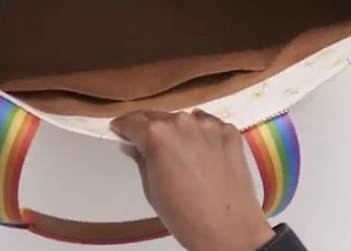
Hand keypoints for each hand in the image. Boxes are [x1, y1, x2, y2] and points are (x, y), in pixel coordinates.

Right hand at [111, 110, 274, 250]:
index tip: (120, 131)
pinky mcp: (230, 131)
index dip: (123, 126)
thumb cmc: (183, 216)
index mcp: (157, 135)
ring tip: (183, 153)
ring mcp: (209, 124)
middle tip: (150, 144)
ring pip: (185, 120)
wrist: (231, 232)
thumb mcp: (152, 190)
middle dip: (150, 128)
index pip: (132, 120)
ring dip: (179, 131)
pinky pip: (210, 126)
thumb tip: (132, 145)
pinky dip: (204, 135)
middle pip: (159, 117)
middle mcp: (181, 121)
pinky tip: (206, 154)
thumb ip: (141, 160)